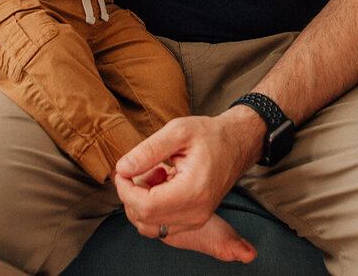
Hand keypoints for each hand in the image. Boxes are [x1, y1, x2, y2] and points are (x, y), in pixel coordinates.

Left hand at [113, 110, 263, 237]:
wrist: (236, 144)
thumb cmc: (208, 134)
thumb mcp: (177, 131)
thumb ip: (148, 151)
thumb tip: (122, 169)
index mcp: (193, 190)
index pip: (145, 206)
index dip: (125, 189)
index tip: (122, 170)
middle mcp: (197, 213)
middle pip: (144, 218)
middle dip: (131, 194)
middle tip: (138, 167)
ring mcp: (196, 220)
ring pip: (149, 226)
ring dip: (139, 202)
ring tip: (154, 173)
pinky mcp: (194, 221)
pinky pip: (159, 225)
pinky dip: (150, 207)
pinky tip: (160, 183)